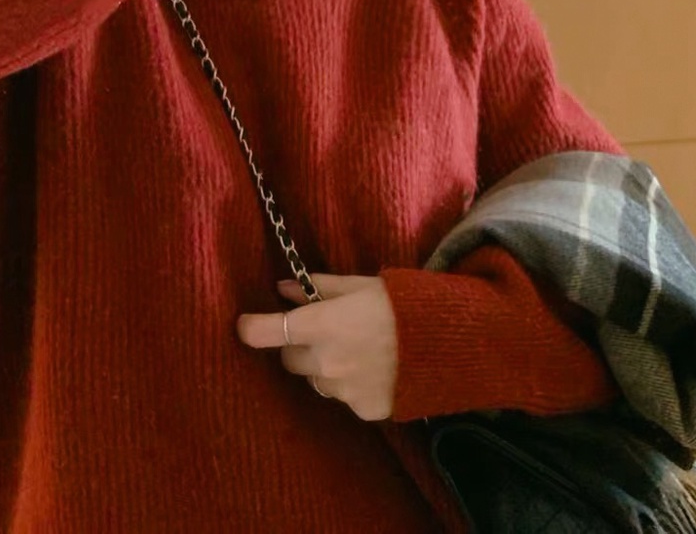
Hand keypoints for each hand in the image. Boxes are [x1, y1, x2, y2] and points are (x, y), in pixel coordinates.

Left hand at [237, 274, 397, 421]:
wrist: (451, 343)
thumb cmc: (403, 303)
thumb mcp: (359, 285)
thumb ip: (317, 288)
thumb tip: (282, 290)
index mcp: (322, 326)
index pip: (267, 332)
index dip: (251, 328)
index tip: (245, 325)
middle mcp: (327, 363)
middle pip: (289, 359)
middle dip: (298, 345)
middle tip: (322, 331)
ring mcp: (345, 392)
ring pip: (317, 380)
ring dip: (325, 367)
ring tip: (357, 350)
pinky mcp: (365, 410)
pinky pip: (344, 397)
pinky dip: (351, 385)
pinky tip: (375, 369)